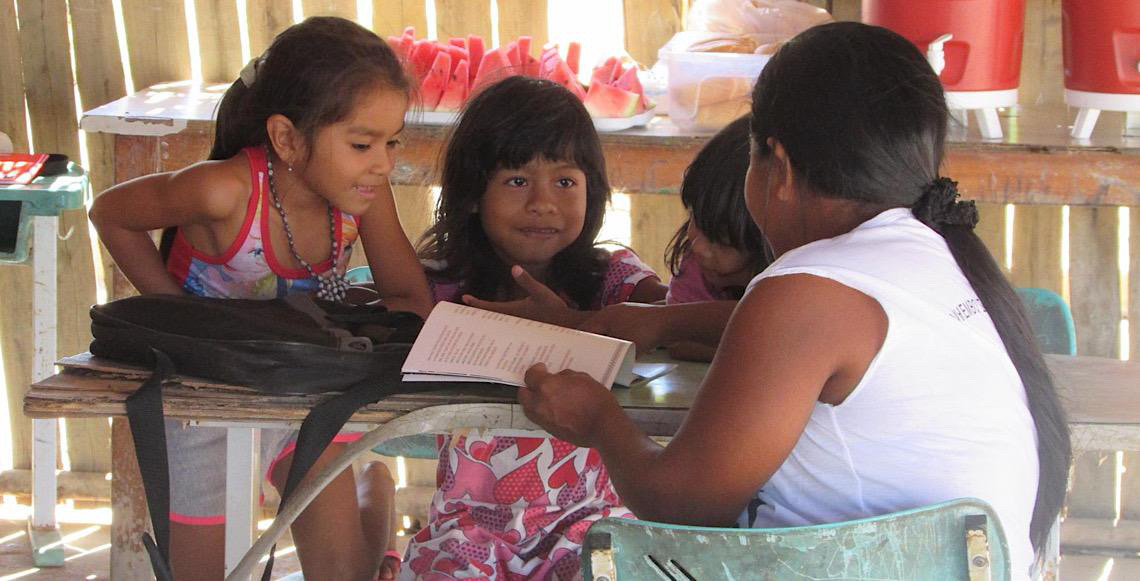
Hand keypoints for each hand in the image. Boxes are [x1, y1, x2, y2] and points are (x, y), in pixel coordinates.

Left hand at [462, 266, 586, 327]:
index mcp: (513, 311)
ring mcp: (516, 326)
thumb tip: (514, 268)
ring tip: (478, 310)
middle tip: (467, 305)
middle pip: (490, 316)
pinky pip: (506, 325)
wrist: (566, 327)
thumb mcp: (540, 292)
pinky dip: (499, 320)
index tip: (465, 298)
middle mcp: (512, 320)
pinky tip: (499, 318)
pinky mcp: (523, 328)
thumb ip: (527, 281)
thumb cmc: (553, 309)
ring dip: (488, 315)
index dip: (476, 303)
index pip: (489, 307)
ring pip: (497, 321)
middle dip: (478, 310)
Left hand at [519, 363, 620, 446]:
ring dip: (533, 401)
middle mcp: (540, 404)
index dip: (536, 370)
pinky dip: (542, 413)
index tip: (541, 369)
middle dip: (529, 387)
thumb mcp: (582, 378)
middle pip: (523, 394)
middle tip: (538, 383)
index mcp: (546, 387)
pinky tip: (553, 409)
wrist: (603, 427)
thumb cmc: (596, 401)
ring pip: (528, 409)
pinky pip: (539, 419)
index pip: (530, 375)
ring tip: (544, 397)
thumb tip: (558, 379)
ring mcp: (543, 419)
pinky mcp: (549, 430)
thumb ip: (564, 377)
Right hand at [579, 303, 666, 354]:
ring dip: (607, 341)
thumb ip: (610, 354)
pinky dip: (618, 338)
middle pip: (596, 329)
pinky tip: (622, 348)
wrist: (671, 322)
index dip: (580, 342)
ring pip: (609, 329)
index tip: (575, 354)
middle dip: (593, 342)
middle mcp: (612, 312)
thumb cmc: (645, 333)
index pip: (585, 330)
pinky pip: (621, 328)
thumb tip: (602, 363)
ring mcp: (625, 313)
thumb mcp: (624, 346)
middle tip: (589, 356)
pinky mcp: (636, 317)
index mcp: (604, 316)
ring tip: (605, 354)